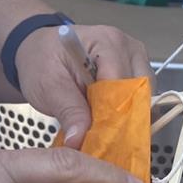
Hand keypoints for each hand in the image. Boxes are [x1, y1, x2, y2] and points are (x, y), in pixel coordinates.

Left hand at [15, 24, 151, 148]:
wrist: (38, 51)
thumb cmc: (41, 60)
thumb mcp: (47, 85)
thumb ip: (67, 110)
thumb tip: (80, 140)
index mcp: (106, 42)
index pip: (122, 85)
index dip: (112, 115)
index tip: (99, 139)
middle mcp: (127, 47)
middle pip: (139, 92)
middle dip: (122, 118)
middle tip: (99, 138)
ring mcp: (133, 58)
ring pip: (143, 98)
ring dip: (125, 117)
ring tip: (100, 128)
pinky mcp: (133, 71)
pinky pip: (139, 98)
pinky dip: (125, 114)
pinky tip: (106, 122)